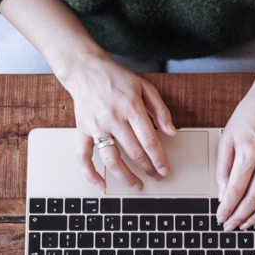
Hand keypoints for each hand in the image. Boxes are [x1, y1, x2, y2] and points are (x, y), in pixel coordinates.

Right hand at [59, 53, 176, 190]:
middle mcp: (113, 118)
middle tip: (156, 176)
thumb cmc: (116, 78)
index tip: (165, 169)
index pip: (149, 140)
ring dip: (126, 177)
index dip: (159, 159)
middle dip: (148, 168)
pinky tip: (101, 183)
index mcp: (131, 107)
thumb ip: (161, 110)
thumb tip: (172, 132)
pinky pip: (83, 157)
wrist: (85, 69)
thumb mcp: (144, 87)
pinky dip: (91, 173)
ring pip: (111, 159)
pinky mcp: (82, 131)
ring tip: (136, 184)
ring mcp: (96, 126)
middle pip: (134, 152)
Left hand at [215, 88, 254, 229]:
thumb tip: (224, 194)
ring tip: (246, 224)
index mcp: (249, 152)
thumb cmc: (249, 115)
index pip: (235, 191)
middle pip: (252, 200)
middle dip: (239, 217)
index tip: (221, 218)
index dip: (227, 209)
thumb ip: (223, 167)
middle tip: (230, 226)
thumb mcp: (227, 137)